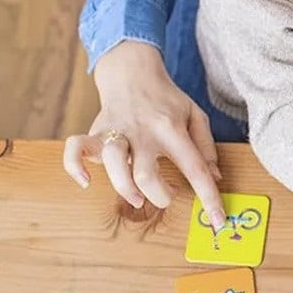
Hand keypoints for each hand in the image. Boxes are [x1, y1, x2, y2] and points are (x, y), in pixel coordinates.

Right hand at [62, 41, 225, 227]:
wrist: (132, 71)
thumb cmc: (166, 98)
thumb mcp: (195, 115)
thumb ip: (206, 147)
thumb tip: (215, 178)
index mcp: (171, 129)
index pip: (194, 167)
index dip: (209, 197)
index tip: (217, 221)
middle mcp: (143, 132)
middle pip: (145, 173)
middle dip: (158, 195)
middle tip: (166, 197)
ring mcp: (117, 131)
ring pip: (113, 164)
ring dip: (124, 188)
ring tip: (137, 197)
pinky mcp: (95, 132)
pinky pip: (76, 148)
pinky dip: (75, 167)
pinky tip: (85, 182)